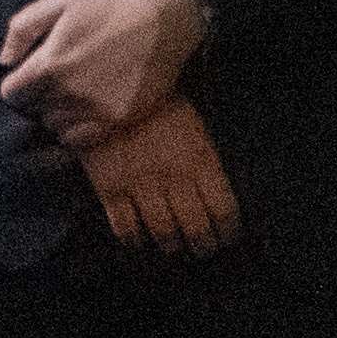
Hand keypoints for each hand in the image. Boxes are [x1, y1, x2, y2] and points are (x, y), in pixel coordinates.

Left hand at [0, 0, 209, 149]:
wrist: (165, 18)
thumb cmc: (110, 5)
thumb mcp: (60, 0)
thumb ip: (22, 28)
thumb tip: (5, 60)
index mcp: (50, 65)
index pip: (11, 93)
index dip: (18, 82)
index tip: (30, 73)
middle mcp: (69, 94)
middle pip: (33, 111)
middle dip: (38, 96)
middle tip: (57, 78)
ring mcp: (95, 110)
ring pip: (56, 126)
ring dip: (58, 113)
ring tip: (74, 92)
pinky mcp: (118, 120)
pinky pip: (82, 139)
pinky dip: (77, 129)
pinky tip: (87, 109)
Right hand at [78, 94, 239, 256]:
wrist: (109, 86)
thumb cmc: (156, 99)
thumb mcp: (193, 121)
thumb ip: (203, 155)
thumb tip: (212, 185)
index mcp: (201, 159)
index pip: (222, 207)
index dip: (227, 229)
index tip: (227, 238)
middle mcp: (174, 178)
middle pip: (194, 224)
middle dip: (202, 243)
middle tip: (203, 251)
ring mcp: (141, 185)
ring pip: (162, 229)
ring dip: (171, 243)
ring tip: (174, 248)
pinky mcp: (109, 188)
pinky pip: (124, 225)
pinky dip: (133, 238)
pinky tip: (138, 241)